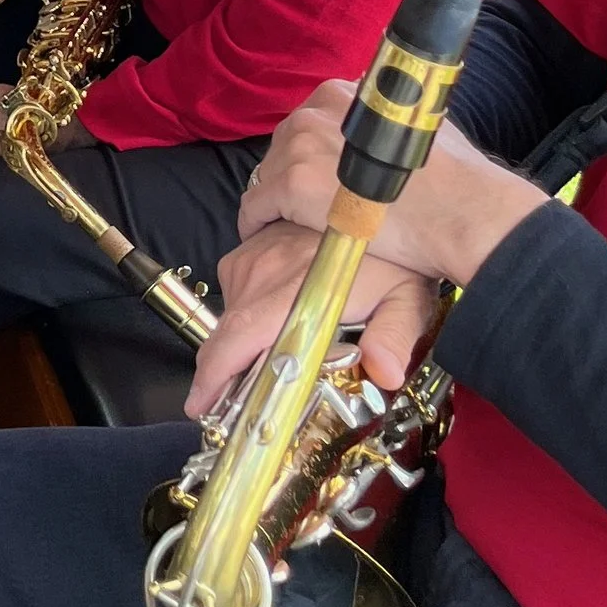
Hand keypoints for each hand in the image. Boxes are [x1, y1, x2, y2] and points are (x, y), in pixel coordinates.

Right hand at [185, 221, 442, 420]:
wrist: (382, 203)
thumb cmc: (398, 255)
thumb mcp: (406, 297)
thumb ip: (394, 335)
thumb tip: (384, 372)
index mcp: (295, 288)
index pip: (238, 336)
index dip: (215, 374)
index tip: (200, 404)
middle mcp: (264, 269)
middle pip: (226, 332)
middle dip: (222, 371)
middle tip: (232, 404)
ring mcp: (254, 253)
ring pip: (230, 311)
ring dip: (239, 341)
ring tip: (263, 365)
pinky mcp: (253, 243)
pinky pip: (235, 287)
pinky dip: (245, 311)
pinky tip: (273, 322)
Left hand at [235, 78, 548, 298]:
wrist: (463, 211)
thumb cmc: (454, 176)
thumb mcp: (416, 122)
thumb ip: (386, 118)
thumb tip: (381, 122)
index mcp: (345, 94)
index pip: (309, 121)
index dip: (312, 153)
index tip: (318, 175)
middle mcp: (318, 110)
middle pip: (284, 145)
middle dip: (290, 174)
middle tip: (304, 206)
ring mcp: (303, 145)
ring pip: (268, 173)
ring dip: (275, 199)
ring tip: (286, 225)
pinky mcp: (294, 184)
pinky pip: (256, 204)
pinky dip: (255, 222)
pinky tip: (262, 237)